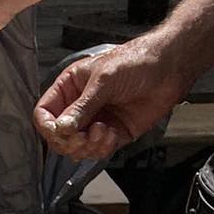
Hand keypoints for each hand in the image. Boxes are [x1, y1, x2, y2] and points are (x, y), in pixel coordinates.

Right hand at [34, 34, 188, 160]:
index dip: (48, 126)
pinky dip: (102, 148)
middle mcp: (80, 106)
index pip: (44, 113)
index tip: (60, 131)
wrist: (169, 68)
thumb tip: (61, 128)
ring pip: (76, 148)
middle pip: (58, 136)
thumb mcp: (104, 80)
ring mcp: (95, 121)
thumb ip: (82, 107)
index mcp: (70, 87)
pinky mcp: (111, 134)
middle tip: (83, 137)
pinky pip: (97, 151)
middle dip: (69, 141)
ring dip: (88, 146)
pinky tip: (112, 133)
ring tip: (103, 132)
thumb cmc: (137, 61)